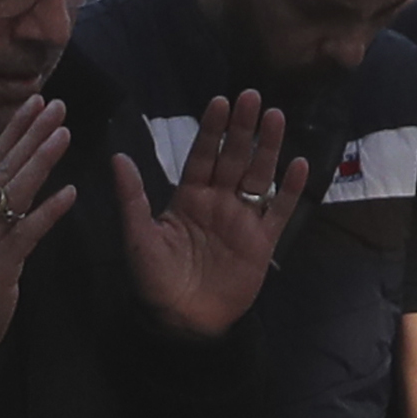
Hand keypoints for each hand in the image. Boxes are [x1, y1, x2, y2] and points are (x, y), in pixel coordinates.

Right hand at [0, 97, 74, 354]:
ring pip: (15, 192)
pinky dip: (48, 212)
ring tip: (65, 134)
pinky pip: (27, 233)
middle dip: (31, 133)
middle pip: (5, 166)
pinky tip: (70, 194)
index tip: (34, 99)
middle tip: (56, 103)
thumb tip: (14, 178)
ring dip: (41, 161)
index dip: (14, 128)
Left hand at [117, 90, 297, 340]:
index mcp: (188, 197)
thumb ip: (132, 197)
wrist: (182, 322)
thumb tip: (117, 157)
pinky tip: (299, 164)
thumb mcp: (139, 237)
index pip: (202, 155)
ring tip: (277, 117)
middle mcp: (218, 202)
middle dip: (243, 128)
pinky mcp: (262, 242)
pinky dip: (290, 189)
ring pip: (259, 176)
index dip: (212, 129)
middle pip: (234, 157)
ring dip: (268, 148)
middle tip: (252, 95)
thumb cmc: (155, 281)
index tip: (220, 101)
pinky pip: (279, 211)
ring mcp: (242, 220)